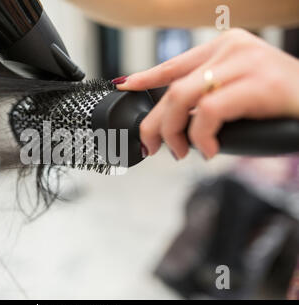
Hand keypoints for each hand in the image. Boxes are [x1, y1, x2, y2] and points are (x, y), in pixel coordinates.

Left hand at [115, 28, 298, 159]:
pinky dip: (201, 137)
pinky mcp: (258, 84)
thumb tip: (177, 120)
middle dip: (154, 123)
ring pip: (182, 98)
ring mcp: (245, 63)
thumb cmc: (283, 102)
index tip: (126, 87)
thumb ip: (209, 97)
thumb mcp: (239, 91)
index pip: (174, 64)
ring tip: (179, 153)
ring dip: (172, 132)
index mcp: (225, 48)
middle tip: (152, 146)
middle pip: (173, 88)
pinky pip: (209, 113)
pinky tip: (207, 151)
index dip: (146, 78)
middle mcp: (231, 49)